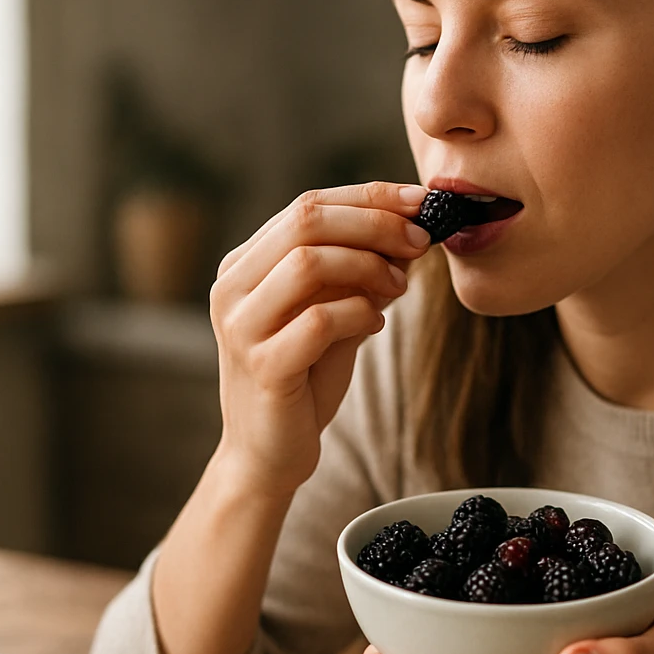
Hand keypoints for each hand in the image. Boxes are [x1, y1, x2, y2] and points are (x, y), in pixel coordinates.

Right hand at [209, 182, 430, 492]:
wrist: (268, 456)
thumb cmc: (303, 380)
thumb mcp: (334, 313)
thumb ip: (361, 272)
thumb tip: (413, 228)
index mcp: (245, 265)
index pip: (308, 205)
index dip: (369, 197)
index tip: (421, 202)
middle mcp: (232, 287)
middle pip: (306, 221)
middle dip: (375, 223)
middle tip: (419, 241)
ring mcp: (242, 326)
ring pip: (309, 263)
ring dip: (369, 267)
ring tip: (398, 288)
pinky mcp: (262, 366)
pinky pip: (320, 319)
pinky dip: (360, 313)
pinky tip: (374, 326)